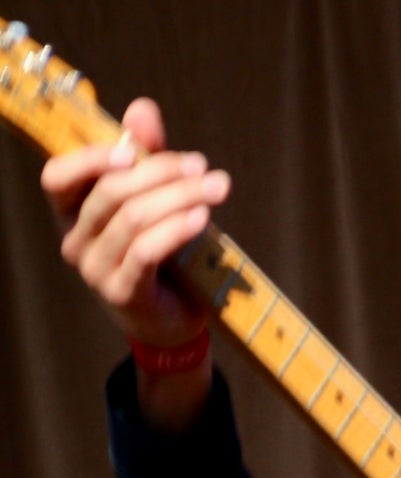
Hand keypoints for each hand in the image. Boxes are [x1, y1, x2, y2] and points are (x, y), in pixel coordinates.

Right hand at [43, 98, 227, 427]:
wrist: (175, 319)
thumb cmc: (163, 253)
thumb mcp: (155, 199)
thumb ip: (147, 155)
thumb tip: (142, 108)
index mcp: (72, 213)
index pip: (57, 177)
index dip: (91, 158)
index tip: (137, 149)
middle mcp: (75, 241)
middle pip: (111, 192)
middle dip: (162, 172)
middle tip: (202, 167)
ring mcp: (95, 270)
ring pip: (133, 219)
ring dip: (180, 196)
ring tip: (217, 187)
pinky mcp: (124, 293)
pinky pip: (147, 251)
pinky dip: (177, 228)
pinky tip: (203, 216)